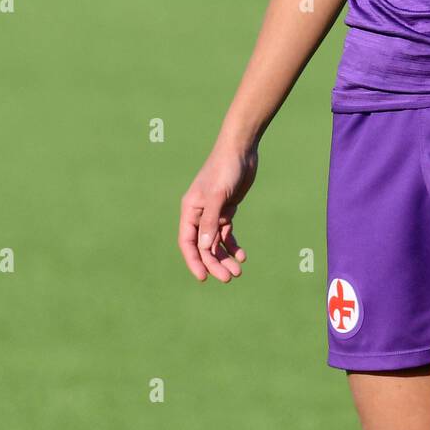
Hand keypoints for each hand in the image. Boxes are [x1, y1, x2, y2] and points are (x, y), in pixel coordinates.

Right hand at [178, 138, 257, 282]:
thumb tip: (206, 248)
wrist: (241, 150)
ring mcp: (214, 213)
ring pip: (216, 242)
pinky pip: (227, 233)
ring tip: (238, 271)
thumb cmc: (225, 169)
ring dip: (225, 257)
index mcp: (190, 210)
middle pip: (204, 246)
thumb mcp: (218, 196)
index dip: (194, 261)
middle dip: (215, 263)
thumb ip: (211, 222)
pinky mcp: (227, 210)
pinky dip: (233, 245)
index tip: (204, 278)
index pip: (188, 242)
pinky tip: (242, 255)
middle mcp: (199, 214)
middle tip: (229, 278)